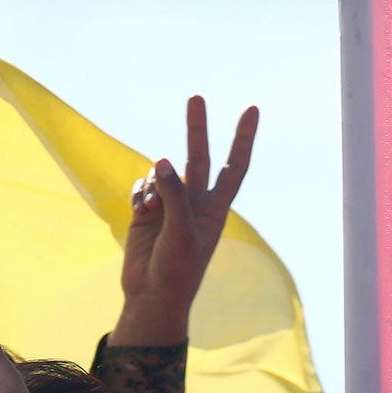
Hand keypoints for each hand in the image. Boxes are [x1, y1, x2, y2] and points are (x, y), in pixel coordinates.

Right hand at [112, 96, 258, 347]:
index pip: (235, 167)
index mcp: (216, 208)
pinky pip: (142, 186)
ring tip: (150, 212)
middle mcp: (195, 202)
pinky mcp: (147, 211)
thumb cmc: (178, 270)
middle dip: (196, 128)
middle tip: (196, 96)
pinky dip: (139, 194)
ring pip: (161, 173)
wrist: (152, 295)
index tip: (251, 110)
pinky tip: (140, 212)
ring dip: (153, 186)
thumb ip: (175, 193)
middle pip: (199, 156)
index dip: (243, 139)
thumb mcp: (182, 231)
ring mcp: (171, 205)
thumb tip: (162, 160)